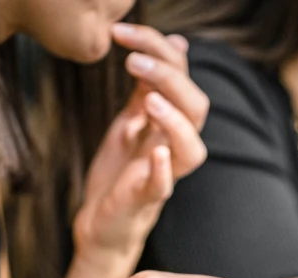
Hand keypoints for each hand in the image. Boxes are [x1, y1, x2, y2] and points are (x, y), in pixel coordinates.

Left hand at [72, 24, 209, 277]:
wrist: (100, 223)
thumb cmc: (118, 174)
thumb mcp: (131, 120)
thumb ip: (150, 87)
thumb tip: (178, 44)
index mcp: (170, 125)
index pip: (182, 79)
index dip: (160, 50)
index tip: (123, 34)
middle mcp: (173, 149)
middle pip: (197, 109)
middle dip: (170, 77)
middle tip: (133, 62)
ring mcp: (163, 175)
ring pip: (192, 150)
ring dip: (175, 121)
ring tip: (149, 100)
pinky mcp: (144, 200)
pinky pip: (163, 187)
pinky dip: (162, 170)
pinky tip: (154, 153)